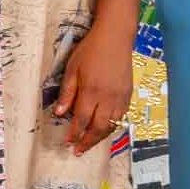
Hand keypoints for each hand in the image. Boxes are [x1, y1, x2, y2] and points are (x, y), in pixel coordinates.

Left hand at [52, 22, 133, 151]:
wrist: (115, 37)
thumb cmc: (90, 50)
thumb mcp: (72, 69)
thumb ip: (67, 93)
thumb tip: (60, 113)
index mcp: (91, 91)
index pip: (82, 119)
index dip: (75, 133)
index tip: (68, 143)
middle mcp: (108, 98)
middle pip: (99, 127)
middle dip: (88, 141)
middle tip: (78, 150)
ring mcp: (121, 97)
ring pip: (112, 124)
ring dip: (101, 136)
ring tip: (90, 143)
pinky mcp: (129, 94)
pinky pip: (121, 116)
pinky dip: (112, 126)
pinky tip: (105, 128)